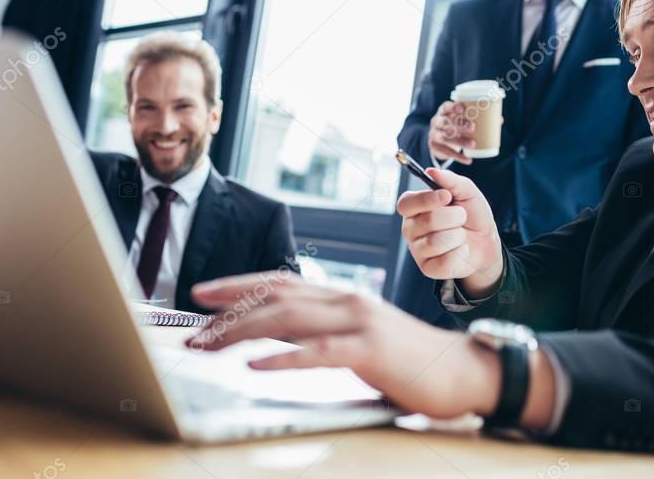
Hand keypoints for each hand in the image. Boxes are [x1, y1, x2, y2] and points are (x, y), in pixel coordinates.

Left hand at [185, 274, 500, 419]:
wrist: (462, 370)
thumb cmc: (408, 361)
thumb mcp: (358, 340)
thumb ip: (322, 333)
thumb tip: (273, 341)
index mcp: (342, 297)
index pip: (280, 282)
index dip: (238, 285)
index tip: (200, 294)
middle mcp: (347, 301)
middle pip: (276, 297)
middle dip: (227, 312)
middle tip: (191, 330)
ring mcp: (360, 322)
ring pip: (289, 319)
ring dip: (242, 333)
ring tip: (208, 346)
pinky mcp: (372, 350)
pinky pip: (319, 352)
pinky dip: (283, 358)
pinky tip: (255, 367)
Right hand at [396, 167, 503, 297]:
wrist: (486, 241)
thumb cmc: (472, 215)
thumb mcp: (467, 192)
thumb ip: (451, 180)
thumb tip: (431, 171)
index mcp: (414, 208)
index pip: (406, 203)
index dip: (425, 200)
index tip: (446, 196)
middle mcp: (410, 229)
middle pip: (427, 221)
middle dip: (454, 217)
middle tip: (461, 217)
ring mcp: (418, 250)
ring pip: (436, 242)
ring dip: (458, 235)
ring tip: (461, 234)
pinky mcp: (428, 268)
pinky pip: (443, 261)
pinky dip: (459, 253)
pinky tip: (460, 249)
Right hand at [428, 101, 474, 164]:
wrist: (438, 140)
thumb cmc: (454, 125)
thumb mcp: (460, 119)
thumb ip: (477, 118)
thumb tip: (499, 119)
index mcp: (443, 112)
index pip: (445, 107)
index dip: (453, 107)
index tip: (463, 109)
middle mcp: (436, 122)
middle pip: (445, 122)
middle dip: (459, 124)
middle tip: (472, 127)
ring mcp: (434, 134)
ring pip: (445, 137)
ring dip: (460, 141)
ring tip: (473, 144)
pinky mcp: (434, 146)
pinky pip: (446, 152)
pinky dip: (458, 156)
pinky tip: (468, 160)